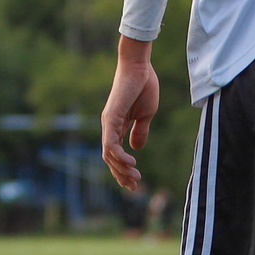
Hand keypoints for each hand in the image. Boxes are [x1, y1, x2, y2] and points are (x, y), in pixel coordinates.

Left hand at [101, 36, 159, 193]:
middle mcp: (109, 127)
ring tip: (135, 176)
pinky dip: (118, 155)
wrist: (140, 67)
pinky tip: (130, 161)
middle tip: (134, 187)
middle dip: (121, 175)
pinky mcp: (110, 118)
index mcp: (117, 127)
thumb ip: (140, 131)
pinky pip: (110, 143)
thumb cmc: (144, 86)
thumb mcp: (145, 115)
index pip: (116, 154)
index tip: (135, 183)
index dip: (123, 170)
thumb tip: (136, 148)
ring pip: (109, 154)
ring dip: (121, 168)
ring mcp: (108, 123)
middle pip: (110, 158)